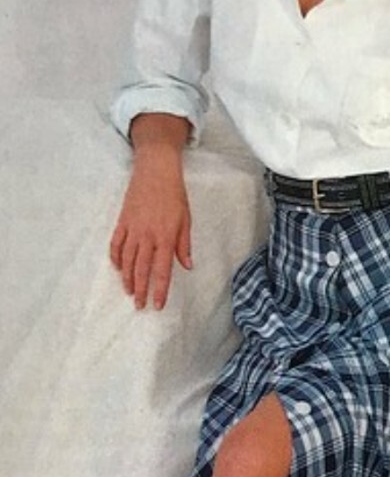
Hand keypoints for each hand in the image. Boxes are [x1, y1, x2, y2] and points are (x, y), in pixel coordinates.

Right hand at [110, 145, 191, 310]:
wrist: (155, 171)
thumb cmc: (174, 194)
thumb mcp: (186, 219)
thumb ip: (184, 244)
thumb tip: (187, 265)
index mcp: (165, 237)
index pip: (161, 270)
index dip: (159, 290)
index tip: (157, 305)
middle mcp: (147, 236)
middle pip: (142, 270)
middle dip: (141, 290)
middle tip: (140, 305)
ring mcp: (132, 229)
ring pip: (127, 260)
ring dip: (127, 278)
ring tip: (129, 292)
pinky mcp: (122, 221)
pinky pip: (116, 244)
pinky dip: (116, 258)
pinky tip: (118, 268)